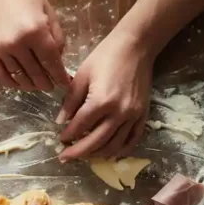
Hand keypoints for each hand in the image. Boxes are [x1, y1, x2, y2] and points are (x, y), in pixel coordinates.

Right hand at [0, 0, 70, 90]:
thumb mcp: (49, 12)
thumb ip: (56, 38)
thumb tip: (58, 61)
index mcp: (36, 31)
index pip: (51, 62)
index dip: (60, 76)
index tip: (65, 83)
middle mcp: (17, 43)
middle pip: (36, 73)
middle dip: (47, 83)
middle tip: (52, 86)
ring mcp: (0, 48)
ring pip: (19, 78)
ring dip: (31, 85)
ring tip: (38, 85)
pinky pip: (0, 75)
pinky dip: (11, 83)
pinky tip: (19, 84)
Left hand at [57, 29, 153, 160]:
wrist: (136, 47)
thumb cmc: (105, 57)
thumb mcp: (82, 76)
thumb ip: (70, 101)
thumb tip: (60, 122)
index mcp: (101, 101)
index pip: (80, 127)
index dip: (67, 136)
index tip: (60, 140)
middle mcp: (118, 113)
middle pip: (95, 142)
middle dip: (78, 152)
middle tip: (65, 157)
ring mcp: (133, 116)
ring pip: (114, 146)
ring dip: (97, 154)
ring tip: (84, 155)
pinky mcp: (143, 115)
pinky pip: (132, 140)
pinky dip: (120, 150)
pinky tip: (108, 152)